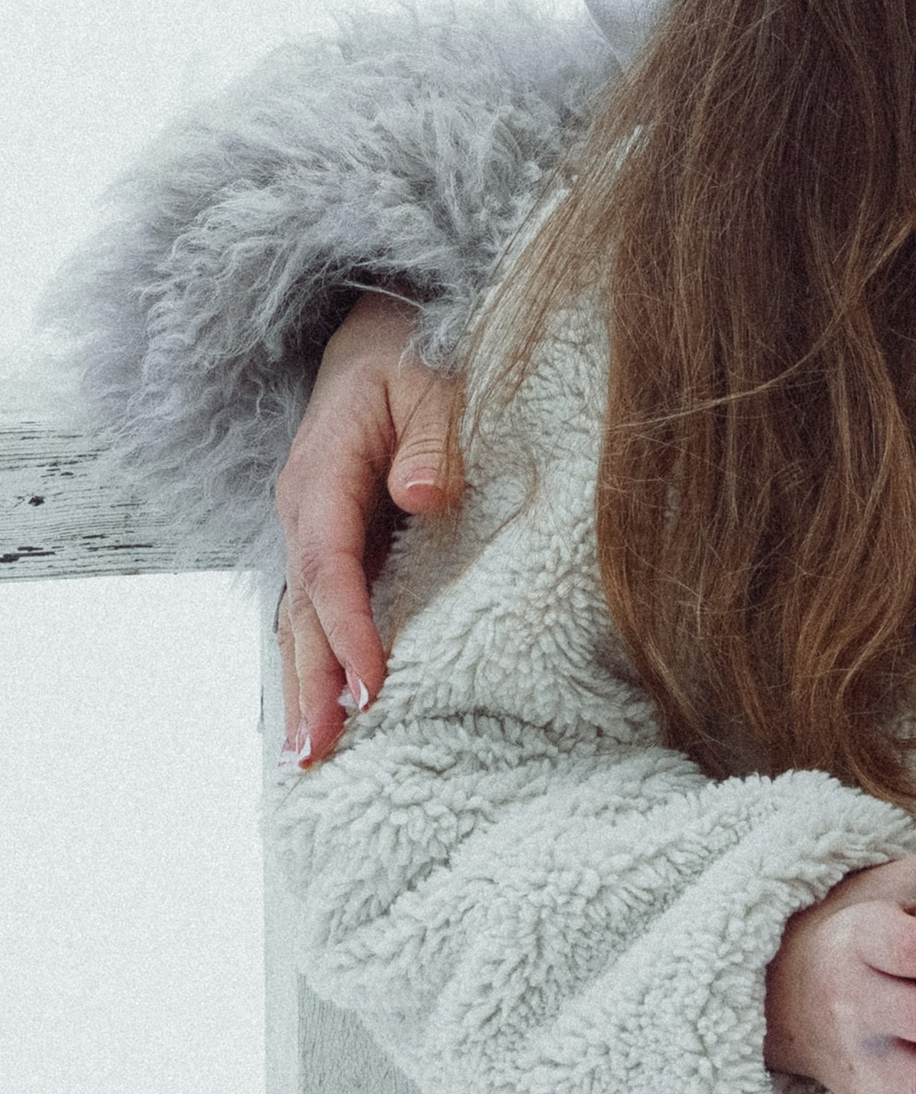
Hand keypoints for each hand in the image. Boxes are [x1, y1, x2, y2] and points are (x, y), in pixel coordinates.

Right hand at [274, 291, 465, 768]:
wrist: (380, 336)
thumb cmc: (414, 354)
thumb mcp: (432, 377)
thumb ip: (435, 434)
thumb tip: (426, 495)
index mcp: (322, 471)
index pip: (329, 564)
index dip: (348, 627)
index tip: (370, 684)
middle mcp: (304, 510)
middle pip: (302, 607)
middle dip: (311, 680)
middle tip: (319, 752)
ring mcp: (312, 531)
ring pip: (302, 618)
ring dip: (306, 684)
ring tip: (311, 757)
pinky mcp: (332, 544)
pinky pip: (319, 609)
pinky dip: (319, 659)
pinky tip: (325, 710)